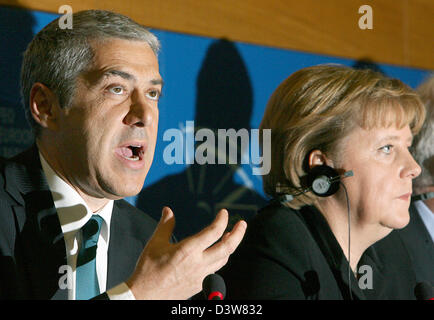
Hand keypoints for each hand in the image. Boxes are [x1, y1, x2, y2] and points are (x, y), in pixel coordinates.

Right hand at [126, 206, 246, 299]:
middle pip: (227, 247)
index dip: (222, 219)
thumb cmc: (148, 271)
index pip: (214, 231)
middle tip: (242, 223)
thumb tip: (168, 210)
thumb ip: (165, 225)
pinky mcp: (200, 285)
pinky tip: (217, 254)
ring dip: (230, 246)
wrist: (146, 296)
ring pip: (224, 259)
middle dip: (238, 233)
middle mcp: (198, 263)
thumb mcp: (155, 243)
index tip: (224, 212)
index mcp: (188, 251)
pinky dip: (221, 259)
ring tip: (230, 236)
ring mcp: (201, 276)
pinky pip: (216, 270)